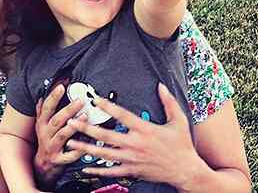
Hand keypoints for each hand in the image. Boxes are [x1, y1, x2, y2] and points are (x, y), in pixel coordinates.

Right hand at [33, 85, 86, 186]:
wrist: (41, 165)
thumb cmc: (46, 140)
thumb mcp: (42, 124)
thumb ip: (43, 109)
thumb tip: (43, 92)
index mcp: (42, 123)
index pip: (47, 107)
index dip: (53, 96)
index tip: (62, 86)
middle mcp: (46, 134)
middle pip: (56, 120)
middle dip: (68, 110)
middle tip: (80, 100)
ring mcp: (52, 147)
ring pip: (62, 135)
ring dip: (74, 126)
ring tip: (85, 117)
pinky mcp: (59, 160)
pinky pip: (70, 155)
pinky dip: (78, 150)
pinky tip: (87, 144)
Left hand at [65, 83, 204, 188]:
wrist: (185, 170)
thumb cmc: (182, 145)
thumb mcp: (179, 120)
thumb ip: (169, 102)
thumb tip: (161, 86)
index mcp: (145, 130)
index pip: (122, 115)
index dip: (107, 106)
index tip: (95, 99)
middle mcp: (135, 144)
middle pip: (105, 135)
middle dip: (86, 128)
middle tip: (72, 122)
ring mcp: (132, 159)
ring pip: (104, 153)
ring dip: (86, 147)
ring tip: (71, 141)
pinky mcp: (132, 170)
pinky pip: (111, 171)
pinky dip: (97, 170)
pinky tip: (86, 166)